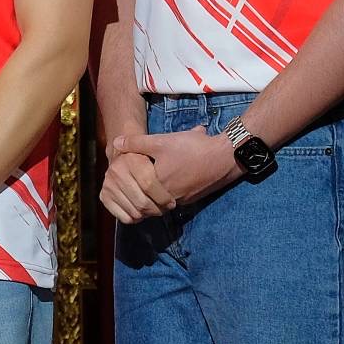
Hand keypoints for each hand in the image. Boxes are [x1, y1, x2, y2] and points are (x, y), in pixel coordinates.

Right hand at [99, 143, 177, 223]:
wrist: (124, 158)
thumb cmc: (148, 156)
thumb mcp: (157, 146)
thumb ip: (156, 147)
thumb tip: (178, 134)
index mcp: (130, 160)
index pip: (148, 185)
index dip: (163, 197)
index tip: (172, 202)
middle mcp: (115, 172)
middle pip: (142, 202)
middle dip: (158, 209)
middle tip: (166, 208)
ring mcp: (108, 185)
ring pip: (134, 212)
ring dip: (148, 215)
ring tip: (155, 209)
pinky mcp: (104, 196)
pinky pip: (124, 217)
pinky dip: (136, 218)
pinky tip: (142, 212)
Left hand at [110, 129, 237, 211]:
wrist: (228, 156)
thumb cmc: (193, 148)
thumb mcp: (160, 141)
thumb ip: (136, 143)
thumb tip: (116, 142)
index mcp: (157, 187)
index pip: (135, 193)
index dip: (126, 185)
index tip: (122, 178)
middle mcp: (170, 198)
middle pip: (147, 201)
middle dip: (139, 191)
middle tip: (131, 182)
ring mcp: (184, 200)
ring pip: (161, 201)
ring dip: (154, 193)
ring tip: (148, 179)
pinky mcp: (194, 198)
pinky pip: (175, 199)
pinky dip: (168, 192)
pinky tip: (168, 179)